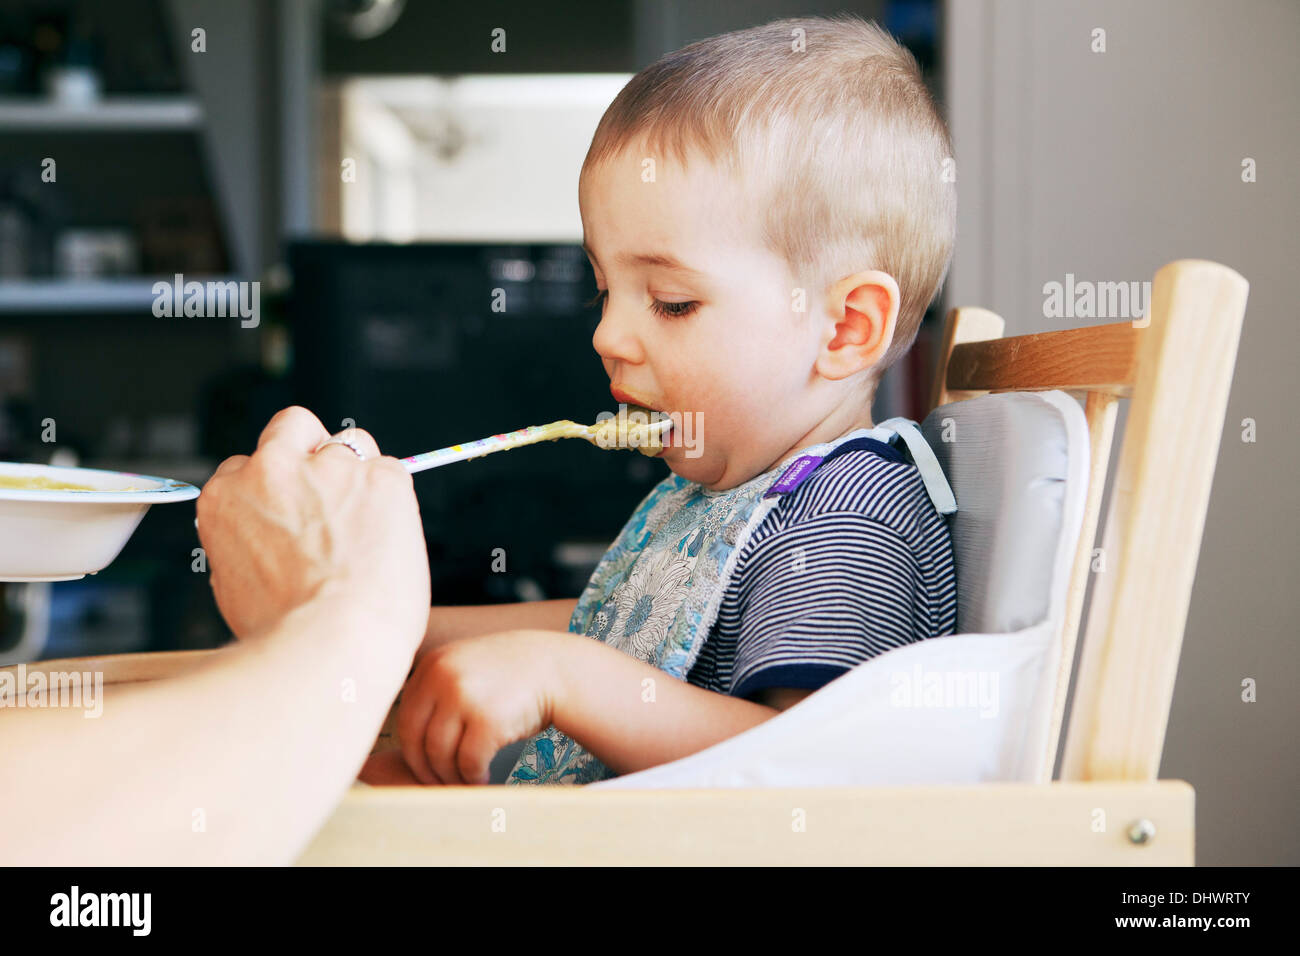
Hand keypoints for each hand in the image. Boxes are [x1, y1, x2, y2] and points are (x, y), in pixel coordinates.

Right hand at [196, 406, 429, 647]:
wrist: (332, 643)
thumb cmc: (286, 634)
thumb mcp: (234, 588)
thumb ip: (246, 545)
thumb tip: (263, 541)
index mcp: (226, 498)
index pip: (247, 465)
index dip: (275, 487)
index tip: (293, 509)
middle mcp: (271, 471)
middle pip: (292, 427)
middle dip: (311, 449)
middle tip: (333, 493)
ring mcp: (329, 468)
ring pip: (352, 444)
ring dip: (359, 474)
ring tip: (368, 526)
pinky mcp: (381, 476)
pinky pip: (391, 472)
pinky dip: (394, 498)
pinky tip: (390, 537)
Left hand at [396, 630, 564, 784]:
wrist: (556, 668)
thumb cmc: (508, 677)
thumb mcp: (464, 668)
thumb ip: (434, 694)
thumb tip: (400, 747)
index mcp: (432, 664)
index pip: (405, 719)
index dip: (412, 749)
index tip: (426, 766)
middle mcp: (443, 676)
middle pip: (416, 739)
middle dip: (427, 769)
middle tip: (440, 784)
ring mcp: (464, 697)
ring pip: (440, 755)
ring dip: (451, 777)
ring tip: (466, 781)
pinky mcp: (488, 719)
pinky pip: (469, 762)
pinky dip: (473, 777)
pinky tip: (483, 777)